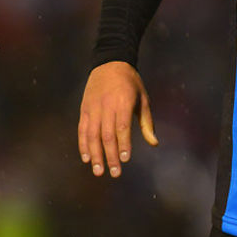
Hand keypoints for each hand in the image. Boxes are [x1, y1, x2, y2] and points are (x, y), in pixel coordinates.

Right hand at [78, 61, 157, 177]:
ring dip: (95, 154)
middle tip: (114, 173)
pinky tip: (87, 158)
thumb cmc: (131, 83)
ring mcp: (93, 107)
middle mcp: (106, 105)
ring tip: (98, 171)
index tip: (125, 159)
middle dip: (110, 155)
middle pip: (106, 135)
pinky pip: (82, 129)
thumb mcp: (143, 99)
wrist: (110, 63)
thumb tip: (154, 144)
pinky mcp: (84, 109)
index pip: (121, 127)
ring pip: (92, 135)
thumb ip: (146, 123)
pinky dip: (83, 144)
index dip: (123, 144)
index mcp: (123, 102)